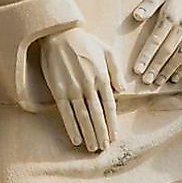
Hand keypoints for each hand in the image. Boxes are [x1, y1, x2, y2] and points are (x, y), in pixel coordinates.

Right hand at [39, 28, 120, 153]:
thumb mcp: (107, 51)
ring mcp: (73, 88)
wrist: (59, 34)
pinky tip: (76, 139)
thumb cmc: (85, 42)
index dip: (112, 123)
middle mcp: (89, 85)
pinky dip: (72, 127)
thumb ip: (116, 71)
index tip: (114, 136)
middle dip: (102, 133)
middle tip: (104, 148)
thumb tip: (122, 90)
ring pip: (83, 117)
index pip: (110, 106)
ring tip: (93, 148)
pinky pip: (66, 113)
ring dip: (89, 134)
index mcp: (102, 76)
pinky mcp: (58, 90)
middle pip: (97, 115)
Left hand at [128, 0, 181, 87]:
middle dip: (156, 67)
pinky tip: (174, 78)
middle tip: (145, 81)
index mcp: (172, 16)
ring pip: (180, 56)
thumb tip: (137, 16)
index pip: (156, 40)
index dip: (146, 56)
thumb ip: (149, 3)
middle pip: (168, 51)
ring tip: (157, 82)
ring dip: (169, 71)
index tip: (137, 70)